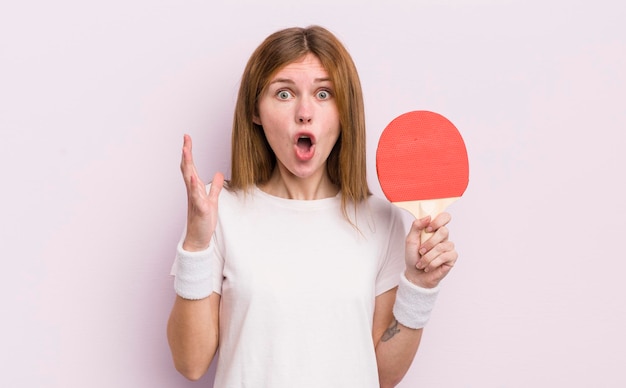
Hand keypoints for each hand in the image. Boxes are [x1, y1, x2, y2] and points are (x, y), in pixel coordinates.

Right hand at [180, 134, 223, 250]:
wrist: (198, 238)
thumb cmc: (203, 220)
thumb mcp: (212, 200)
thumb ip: (215, 187)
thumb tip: (219, 174)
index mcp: (195, 188)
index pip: (191, 167)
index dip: (189, 152)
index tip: (187, 139)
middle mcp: (192, 191)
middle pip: (188, 169)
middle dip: (186, 153)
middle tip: (185, 139)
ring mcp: (194, 199)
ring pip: (189, 179)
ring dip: (188, 165)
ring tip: (186, 151)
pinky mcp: (199, 208)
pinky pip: (196, 196)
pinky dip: (194, 187)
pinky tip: (193, 178)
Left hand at [404, 212, 457, 288]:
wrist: (415, 274)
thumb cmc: (413, 256)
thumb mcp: (410, 240)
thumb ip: (416, 226)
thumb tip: (427, 217)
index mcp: (434, 230)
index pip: (445, 217)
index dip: (439, 220)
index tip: (428, 228)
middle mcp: (443, 237)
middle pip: (444, 231)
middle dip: (429, 243)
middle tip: (421, 250)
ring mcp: (449, 247)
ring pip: (442, 246)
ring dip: (428, 257)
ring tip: (421, 262)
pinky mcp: (451, 258)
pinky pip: (445, 257)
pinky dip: (433, 263)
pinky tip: (429, 267)